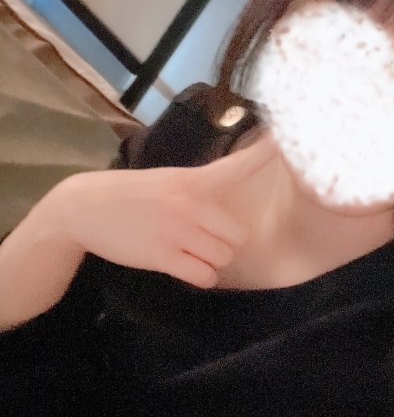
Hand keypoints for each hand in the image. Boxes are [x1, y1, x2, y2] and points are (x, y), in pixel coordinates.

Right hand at [32, 130, 277, 288]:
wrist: (84, 208)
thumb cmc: (130, 193)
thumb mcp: (167, 180)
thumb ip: (198, 190)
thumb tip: (226, 206)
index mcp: (192, 181)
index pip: (237, 166)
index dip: (265, 155)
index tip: (286, 141)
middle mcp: (190, 205)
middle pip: (237, 234)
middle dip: (224, 241)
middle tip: (201, 238)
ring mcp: (178, 232)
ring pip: (223, 257)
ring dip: (211, 259)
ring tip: (188, 250)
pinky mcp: (163, 257)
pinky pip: (204, 276)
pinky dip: (200, 276)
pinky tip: (185, 267)